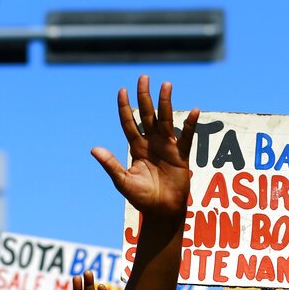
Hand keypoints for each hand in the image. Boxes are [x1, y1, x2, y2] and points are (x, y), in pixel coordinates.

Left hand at [91, 75, 198, 218]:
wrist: (161, 212)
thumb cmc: (142, 198)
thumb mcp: (123, 181)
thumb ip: (110, 164)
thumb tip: (94, 149)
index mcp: (136, 148)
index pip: (129, 122)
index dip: (125, 107)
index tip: (122, 90)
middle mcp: (152, 143)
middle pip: (148, 114)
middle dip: (145, 96)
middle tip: (144, 77)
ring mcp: (167, 147)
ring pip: (166, 120)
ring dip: (166, 103)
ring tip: (166, 85)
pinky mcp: (181, 156)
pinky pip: (186, 137)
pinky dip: (190, 125)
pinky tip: (194, 111)